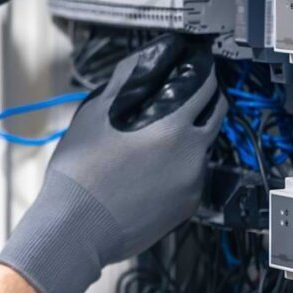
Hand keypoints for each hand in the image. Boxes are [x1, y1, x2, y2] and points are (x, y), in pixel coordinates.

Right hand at [0, 35, 226, 292]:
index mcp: (172, 127)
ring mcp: (193, 183)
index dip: (202, 72)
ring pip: (203, 149)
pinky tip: (154, 170)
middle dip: (207, 101)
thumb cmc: (79, 175)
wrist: (76, 229)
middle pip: (216, 115)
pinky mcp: (187, 207)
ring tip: (161, 138)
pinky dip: (180, 167)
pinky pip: (191, 177)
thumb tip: (137, 63)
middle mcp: (192, 154)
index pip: (204, 87)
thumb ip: (122, 85)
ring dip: (190, 137)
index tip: (198, 67)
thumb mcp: (92, 118)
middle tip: (190, 94)